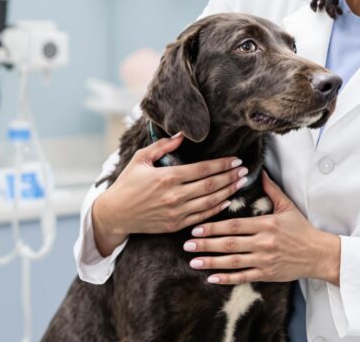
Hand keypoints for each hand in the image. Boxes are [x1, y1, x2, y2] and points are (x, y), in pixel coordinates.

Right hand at [92, 132, 249, 255]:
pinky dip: (217, 208)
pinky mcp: (176, 225)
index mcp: (167, 177)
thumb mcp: (140, 159)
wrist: (115, 214)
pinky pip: (202, 216)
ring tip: (240, 183)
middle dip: (230, 177)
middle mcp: (174, 195)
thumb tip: (182, 135)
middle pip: (211, 185)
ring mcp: (176, 212)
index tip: (235, 160)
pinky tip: (227, 200)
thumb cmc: (127, 183)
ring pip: (210, 201)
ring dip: (228, 192)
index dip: (222, 164)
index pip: (202, 169)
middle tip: (244, 170)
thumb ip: (162, 146)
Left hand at [182, 172, 341, 285]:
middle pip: (229, 244)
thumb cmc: (302, 229)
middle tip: (187, 244)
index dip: (214, 227)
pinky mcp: (267, 274)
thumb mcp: (287, 206)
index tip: (197, 227)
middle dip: (206, 244)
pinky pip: (243, 277)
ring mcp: (265, 260)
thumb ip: (271, 190)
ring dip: (211, 262)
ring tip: (193, 261)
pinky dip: (227, 278)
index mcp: (266, 224)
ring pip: (233, 262)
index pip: (234, 225)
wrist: (318, 254)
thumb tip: (260, 172)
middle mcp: (263, 243)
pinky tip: (211, 278)